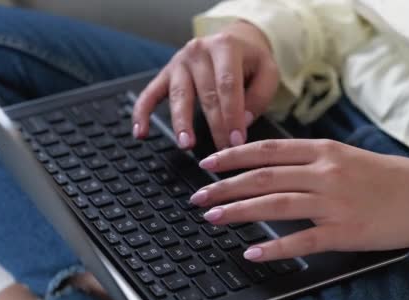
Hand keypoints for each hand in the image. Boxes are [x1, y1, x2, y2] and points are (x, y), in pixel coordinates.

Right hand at [132, 21, 278, 149]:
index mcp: (225, 46)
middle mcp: (198, 51)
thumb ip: (260, 96)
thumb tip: (243, 122)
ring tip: (186, 144)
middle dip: (215, 126)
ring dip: (181, 122)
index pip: (228, 85)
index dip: (232, 115)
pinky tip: (140, 133)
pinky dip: (142, 113)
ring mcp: (179, 62)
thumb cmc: (251, 61)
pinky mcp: (165, 74)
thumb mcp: (268, 71)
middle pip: (206, 94)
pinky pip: (149, 94)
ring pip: (179, 96)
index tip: (237, 141)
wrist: (234, 39)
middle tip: (223, 152)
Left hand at [189, 139, 408, 261]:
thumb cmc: (389, 177)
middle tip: (198, 194)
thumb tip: (275, 166)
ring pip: (275, 204)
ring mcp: (334, 202)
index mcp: (325, 150)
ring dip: (239, 210)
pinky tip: (252, 252)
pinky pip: (302, 240)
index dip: (233, 155)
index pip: (268, 149)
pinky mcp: (344, 231)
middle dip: (225, 185)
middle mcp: (325, 172)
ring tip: (212, 216)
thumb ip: (313, 159)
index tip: (209, 162)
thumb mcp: (348, 155)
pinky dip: (274, 247)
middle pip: (263, 176)